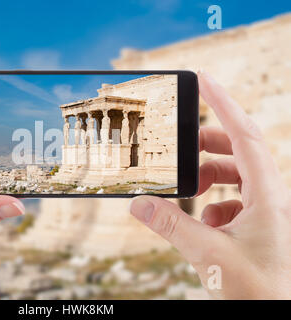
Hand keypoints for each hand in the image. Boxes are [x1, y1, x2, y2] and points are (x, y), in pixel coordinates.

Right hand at [130, 71, 290, 298]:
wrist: (282, 315)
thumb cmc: (263, 291)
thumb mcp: (209, 255)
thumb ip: (170, 226)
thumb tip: (138, 204)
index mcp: (270, 194)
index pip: (245, 134)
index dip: (222, 103)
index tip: (203, 80)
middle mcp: (274, 197)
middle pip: (240, 152)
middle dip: (207, 147)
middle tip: (182, 147)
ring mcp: (270, 211)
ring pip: (238, 177)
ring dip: (210, 180)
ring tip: (190, 194)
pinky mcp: (263, 226)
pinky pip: (239, 200)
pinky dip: (216, 204)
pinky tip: (207, 224)